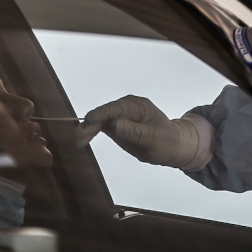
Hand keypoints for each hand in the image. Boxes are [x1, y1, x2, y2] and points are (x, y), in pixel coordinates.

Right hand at [75, 95, 199, 168]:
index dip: (99, 116)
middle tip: (78, 140)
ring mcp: (121, 115)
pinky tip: (83, 140)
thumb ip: (134, 131)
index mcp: (138, 106)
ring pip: (99, 119)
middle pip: (103, 113)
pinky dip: (91, 131)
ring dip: (87, 129)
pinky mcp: (117, 123)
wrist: (173, 145)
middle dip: (90, 125)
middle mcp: (127, 107)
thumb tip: (115, 124)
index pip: (114, 108)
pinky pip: (101, 125)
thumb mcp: (153, 138)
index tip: (87, 124)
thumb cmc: (167, 141)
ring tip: (78, 142)